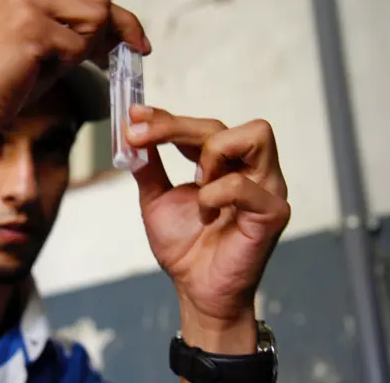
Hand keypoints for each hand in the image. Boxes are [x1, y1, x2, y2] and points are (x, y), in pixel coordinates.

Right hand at [0, 0, 149, 130]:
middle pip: (101, 0)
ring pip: (95, 19)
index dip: (122, 20)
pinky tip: (38, 69)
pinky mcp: (31, 28)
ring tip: (52, 64)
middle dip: (108, 35)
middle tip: (103, 62)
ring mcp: (28, 2)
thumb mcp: (50, 42)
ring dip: (84, 50)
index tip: (138, 43)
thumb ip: (79, 27)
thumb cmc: (8, 77)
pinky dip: (67, 66)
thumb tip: (123, 31)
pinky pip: (78, 47)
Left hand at [126, 105, 290, 353]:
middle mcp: (250, 169)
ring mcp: (266, 187)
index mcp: (224, 164)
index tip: (136, 115)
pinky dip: (214, 195)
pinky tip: (205, 214)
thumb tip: (132, 134)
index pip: (201, 127)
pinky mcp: (272, 212)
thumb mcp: (156, 199)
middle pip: (221, 125)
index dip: (167, 118)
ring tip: (195, 183)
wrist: (196, 289)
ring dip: (211, 154)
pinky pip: (244, 185)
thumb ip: (148, 166)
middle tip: (140, 137)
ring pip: (254, 134)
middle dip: (175, 127)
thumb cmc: (185, 247)